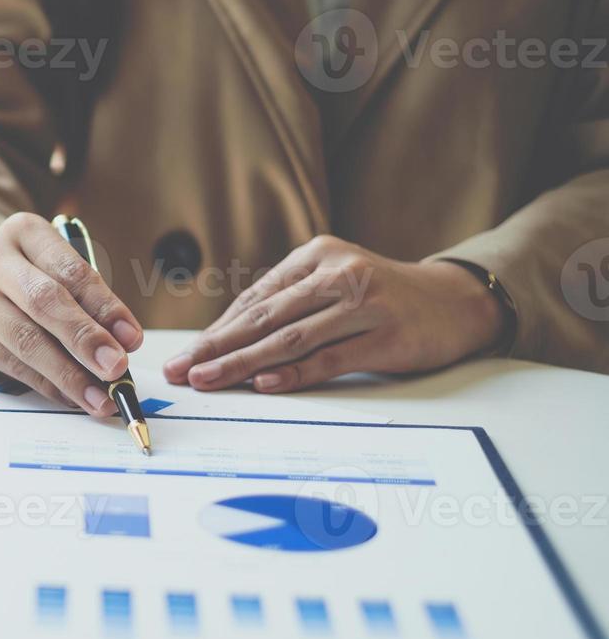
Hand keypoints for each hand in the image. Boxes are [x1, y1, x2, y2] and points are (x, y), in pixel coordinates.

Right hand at [0, 213, 143, 414]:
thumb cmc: (29, 279)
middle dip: (85, 338)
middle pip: (43, 302)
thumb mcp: (56, 271)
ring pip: (27, 340)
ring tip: (100, 396)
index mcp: (23, 231)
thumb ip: (87, 300)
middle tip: (116, 368)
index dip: (104, 306)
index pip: (70, 270)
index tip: (131, 339)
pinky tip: (71, 396)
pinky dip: (48, 385)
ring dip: (69, 373)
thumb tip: (120, 345)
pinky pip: (13, 366)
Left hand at [163, 236, 505, 393]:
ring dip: (243, 363)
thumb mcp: (334, 284)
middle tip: (182, 371)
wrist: (456, 302)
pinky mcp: (387, 335)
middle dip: (216, 347)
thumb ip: (289, 305)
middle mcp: (338, 273)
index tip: (186, 356)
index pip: (255, 298)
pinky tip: (264, 383)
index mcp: (317, 255)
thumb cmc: (383, 298)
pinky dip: (294, 372)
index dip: (217, 330)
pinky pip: (330, 357)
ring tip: (209, 380)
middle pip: (264, 317)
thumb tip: (226, 341)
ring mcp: (365, 303)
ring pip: (290, 337)